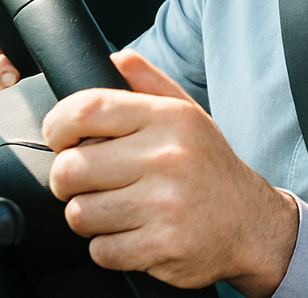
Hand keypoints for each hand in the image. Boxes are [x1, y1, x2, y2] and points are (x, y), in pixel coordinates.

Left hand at [43, 50, 298, 295]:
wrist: (251, 222)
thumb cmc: (209, 167)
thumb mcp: (189, 116)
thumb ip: (150, 83)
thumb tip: (117, 57)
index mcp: (170, 118)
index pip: (85, 110)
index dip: (57, 126)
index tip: (60, 139)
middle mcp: (169, 156)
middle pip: (69, 170)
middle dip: (71, 181)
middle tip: (95, 182)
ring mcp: (166, 203)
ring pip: (79, 213)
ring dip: (92, 217)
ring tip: (122, 208)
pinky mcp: (162, 245)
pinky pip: (100, 250)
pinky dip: (111, 247)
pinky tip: (137, 233)